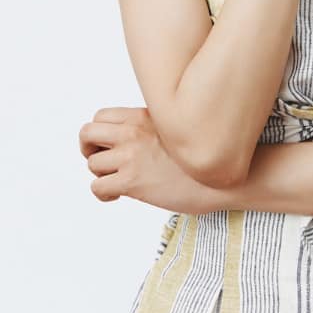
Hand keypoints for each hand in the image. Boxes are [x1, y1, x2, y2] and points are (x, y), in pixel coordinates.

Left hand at [80, 106, 222, 214]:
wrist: (225, 178)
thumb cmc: (207, 158)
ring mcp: (132, 155)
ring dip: (101, 175)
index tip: (112, 146)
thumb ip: (154, 129)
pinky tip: (119, 196)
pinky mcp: (132, 180)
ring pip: (91, 163)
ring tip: (119, 182)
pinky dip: (104, 195)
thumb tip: (138, 141)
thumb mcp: (179, 130)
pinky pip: (97, 187)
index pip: (101, 116)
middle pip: (87, 133)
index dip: (101, 133)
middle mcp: (135, 132)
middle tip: (104, 163)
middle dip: (90, 149)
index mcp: (145, 116)